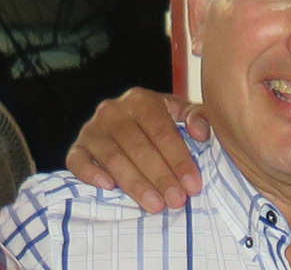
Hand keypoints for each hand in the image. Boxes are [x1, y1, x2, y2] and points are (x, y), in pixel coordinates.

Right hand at [65, 87, 209, 212]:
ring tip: (155, 205)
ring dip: (135, 184)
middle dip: (161, 177)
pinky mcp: (76, 147)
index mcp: (142, 99)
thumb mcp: (182, 114)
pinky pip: (77, 162)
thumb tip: (201, 132)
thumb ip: (199, 117)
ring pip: (113, 158)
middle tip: (176, 201)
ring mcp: (91, 129)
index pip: (162, 132)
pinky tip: (109, 189)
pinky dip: (91, 174)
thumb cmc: (161, 123)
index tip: (193, 185)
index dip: (179, 160)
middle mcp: (113, 110)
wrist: (128, 123)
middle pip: (139, 147)